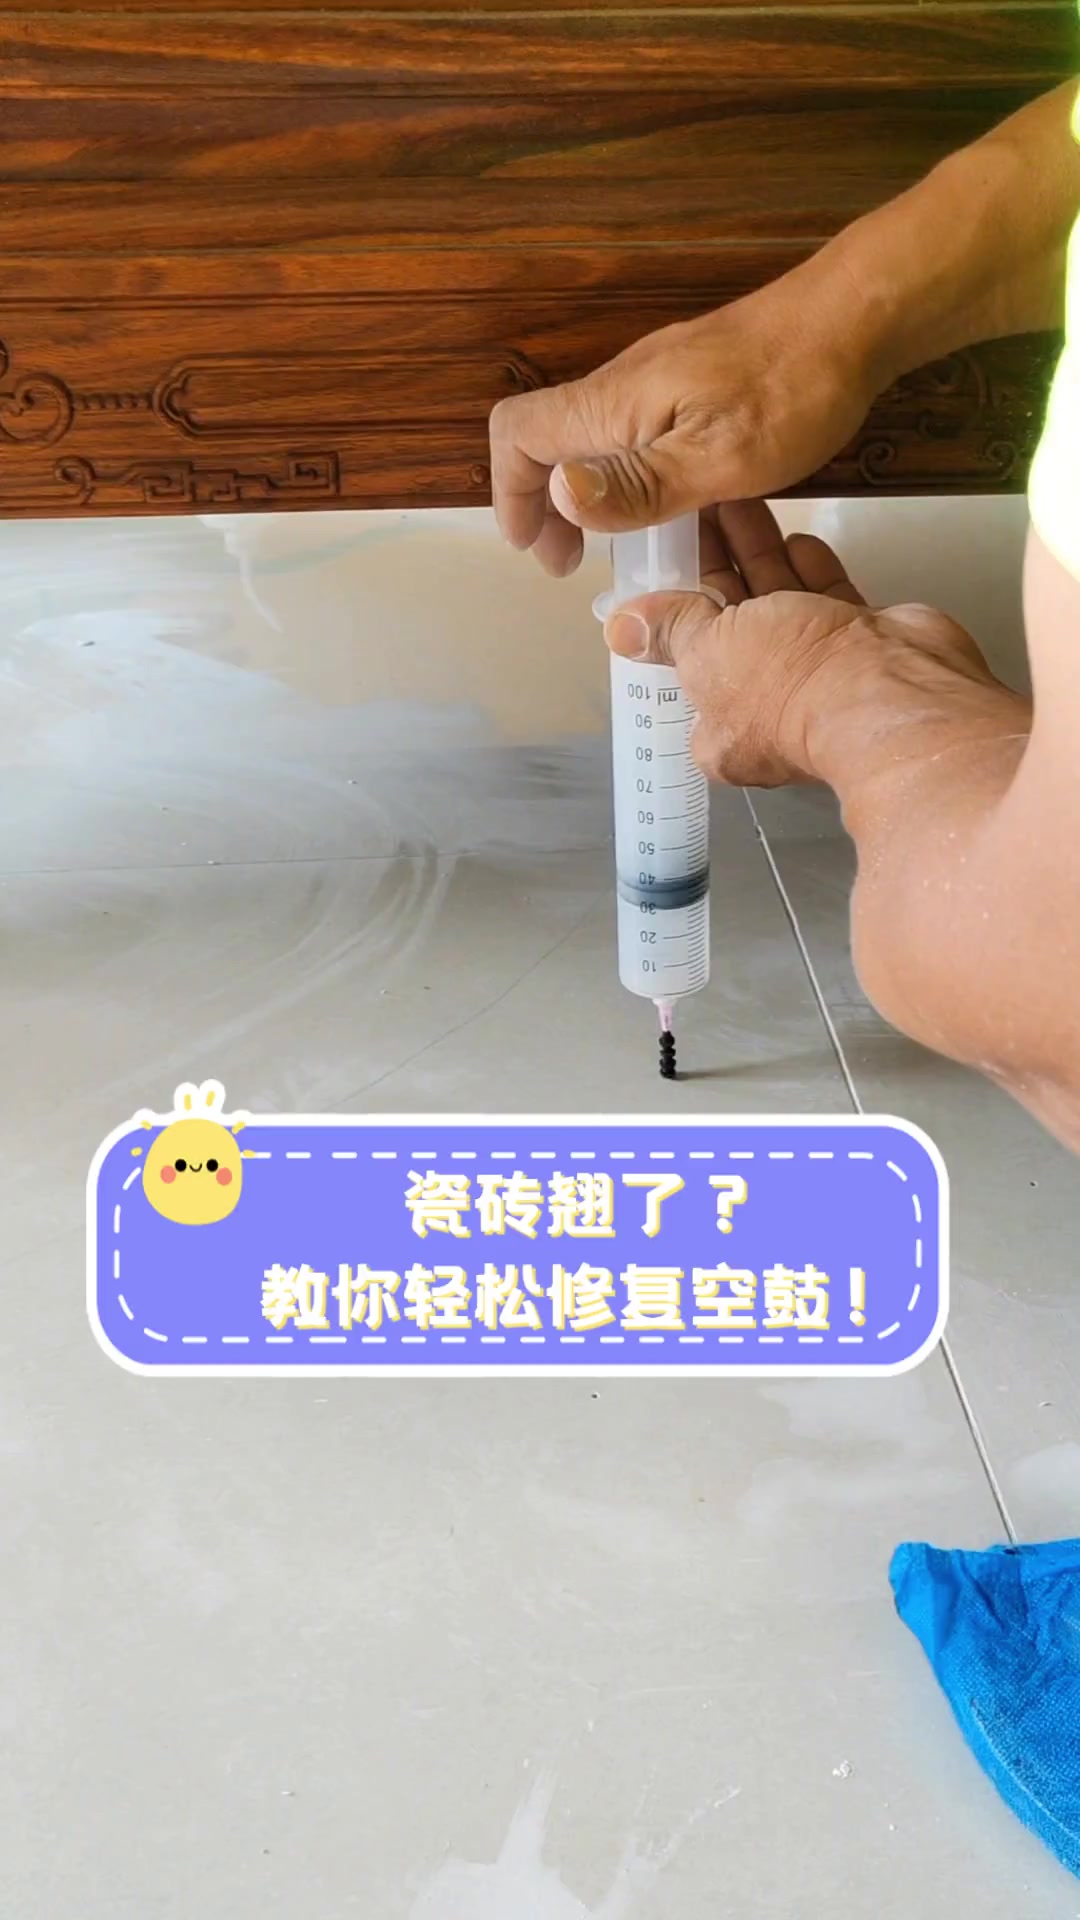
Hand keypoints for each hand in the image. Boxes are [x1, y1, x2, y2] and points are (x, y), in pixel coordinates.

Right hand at [489, 262, 884, 577]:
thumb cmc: (794, 390)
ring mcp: (656, 380)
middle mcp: (623, 385)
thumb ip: (638, 485)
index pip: (519, 434)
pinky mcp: (689, 382)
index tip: (539, 550)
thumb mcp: (719, 458)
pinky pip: (631, 433)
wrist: (857, 319)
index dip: (512, 495)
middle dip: (545, 506)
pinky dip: (626, 477)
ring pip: (588, 439)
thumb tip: (559, 497)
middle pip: (546, 439)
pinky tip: (667, 509)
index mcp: (616, 402)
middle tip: (574, 563)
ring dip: (587, 496)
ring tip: (617, 547)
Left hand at [603, 502, 1010, 789]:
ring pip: (780, 603)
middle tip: (696, 507)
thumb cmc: (786, 680)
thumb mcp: (709, 652)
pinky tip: (795, 532)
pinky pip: (829, 598)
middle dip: (715, 567)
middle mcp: (769, 708)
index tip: (664, 559)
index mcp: (721, 730)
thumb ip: (670, 629)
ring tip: (736, 496)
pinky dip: (810, 568)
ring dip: (759, 554)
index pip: (688, 666)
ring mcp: (821, 674)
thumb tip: (619, 630)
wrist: (891, 687)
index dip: (674, 613)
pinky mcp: (864, 643)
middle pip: (732, 627)